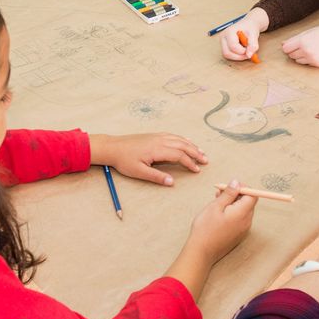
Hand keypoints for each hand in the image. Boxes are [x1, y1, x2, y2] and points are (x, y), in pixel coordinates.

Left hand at [89, 132, 206, 185]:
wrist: (113, 147)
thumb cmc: (124, 160)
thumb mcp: (139, 172)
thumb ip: (156, 177)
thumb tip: (172, 182)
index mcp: (157, 149)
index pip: (179, 155)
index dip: (190, 163)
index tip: (197, 170)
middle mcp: (160, 140)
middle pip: (183, 145)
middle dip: (195, 153)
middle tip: (206, 160)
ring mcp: (157, 136)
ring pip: (179, 139)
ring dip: (191, 145)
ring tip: (201, 152)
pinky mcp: (154, 135)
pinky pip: (173, 135)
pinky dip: (183, 139)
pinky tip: (187, 141)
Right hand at [186, 180, 255, 263]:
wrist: (202, 252)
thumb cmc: (206, 229)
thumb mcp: (216, 206)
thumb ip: (229, 194)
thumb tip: (237, 182)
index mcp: (242, 213)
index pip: (253, 195)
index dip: (243, 188)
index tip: (230, 186)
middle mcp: (246, 222)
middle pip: (248, 202)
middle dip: (236, 195)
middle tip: (220, 192)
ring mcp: (243, 229)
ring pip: (243, 210)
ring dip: (232, 203)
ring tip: (217, 201)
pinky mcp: (238, 235)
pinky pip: (239, 219)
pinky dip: (232, 213)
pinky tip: (219, 213)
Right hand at [221, 8, 268, 61]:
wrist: (248, 24)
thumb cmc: (250, 27)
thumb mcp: (254, 35)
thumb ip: (253, 45)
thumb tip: (249, 56)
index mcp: (229, 31)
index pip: (233, 46)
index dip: (243, 51)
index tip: (250, 49)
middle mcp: (223, 37)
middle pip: (227, 53)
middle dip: (239, 56)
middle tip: (248, 53)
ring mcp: (222, 42)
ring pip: (227, 55)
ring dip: (238, 57)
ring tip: (245, 51)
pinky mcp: (224, 46)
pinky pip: (229, 55)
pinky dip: (236, 56)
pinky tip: (242, 50)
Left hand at [282, 24, 318, 66]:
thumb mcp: (308, 32)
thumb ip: (294, 39)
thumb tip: (282, 44)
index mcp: (303, 41)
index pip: (286, 49)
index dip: (288, 46)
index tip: (292, 44)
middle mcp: (307, 51)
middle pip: (291, 55)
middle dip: (294, 51)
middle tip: (304, 44)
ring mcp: (312, 59)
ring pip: (297, 61)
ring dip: (300, 56)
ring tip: (310, 48)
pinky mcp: (317, 64)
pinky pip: (306, 63)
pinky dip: (308, 59)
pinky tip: (316, 52)